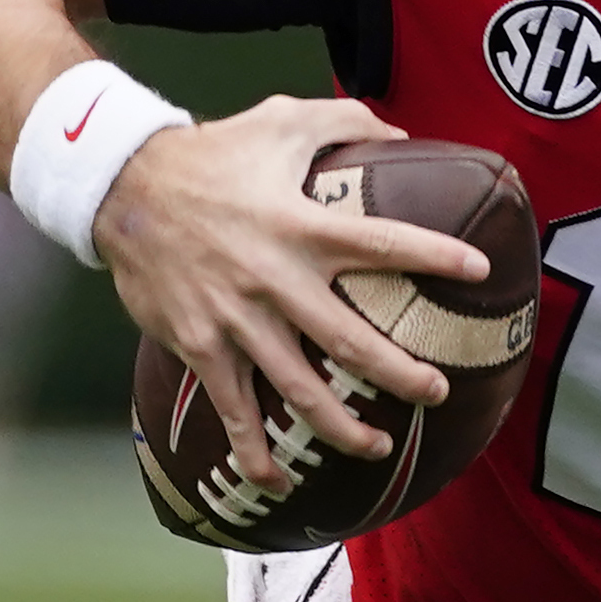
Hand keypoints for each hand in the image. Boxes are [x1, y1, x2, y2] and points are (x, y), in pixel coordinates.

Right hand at [96, 94, 487, 487]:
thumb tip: (401, 131)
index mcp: (301, 226)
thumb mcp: (279, 119)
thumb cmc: (211, 154)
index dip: (434, 255)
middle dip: (399, 374)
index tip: (479, 271)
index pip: (382, 243)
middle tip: (438, 393)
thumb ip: (344, 121)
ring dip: (341, 427)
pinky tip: (278, 482)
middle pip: (349, 341)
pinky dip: (254, 451)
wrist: (121, 185)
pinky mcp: (200, 345)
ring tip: (380, 447)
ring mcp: (235, 319)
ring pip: (298, 388)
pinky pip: (233, 409)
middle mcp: (274, 279)